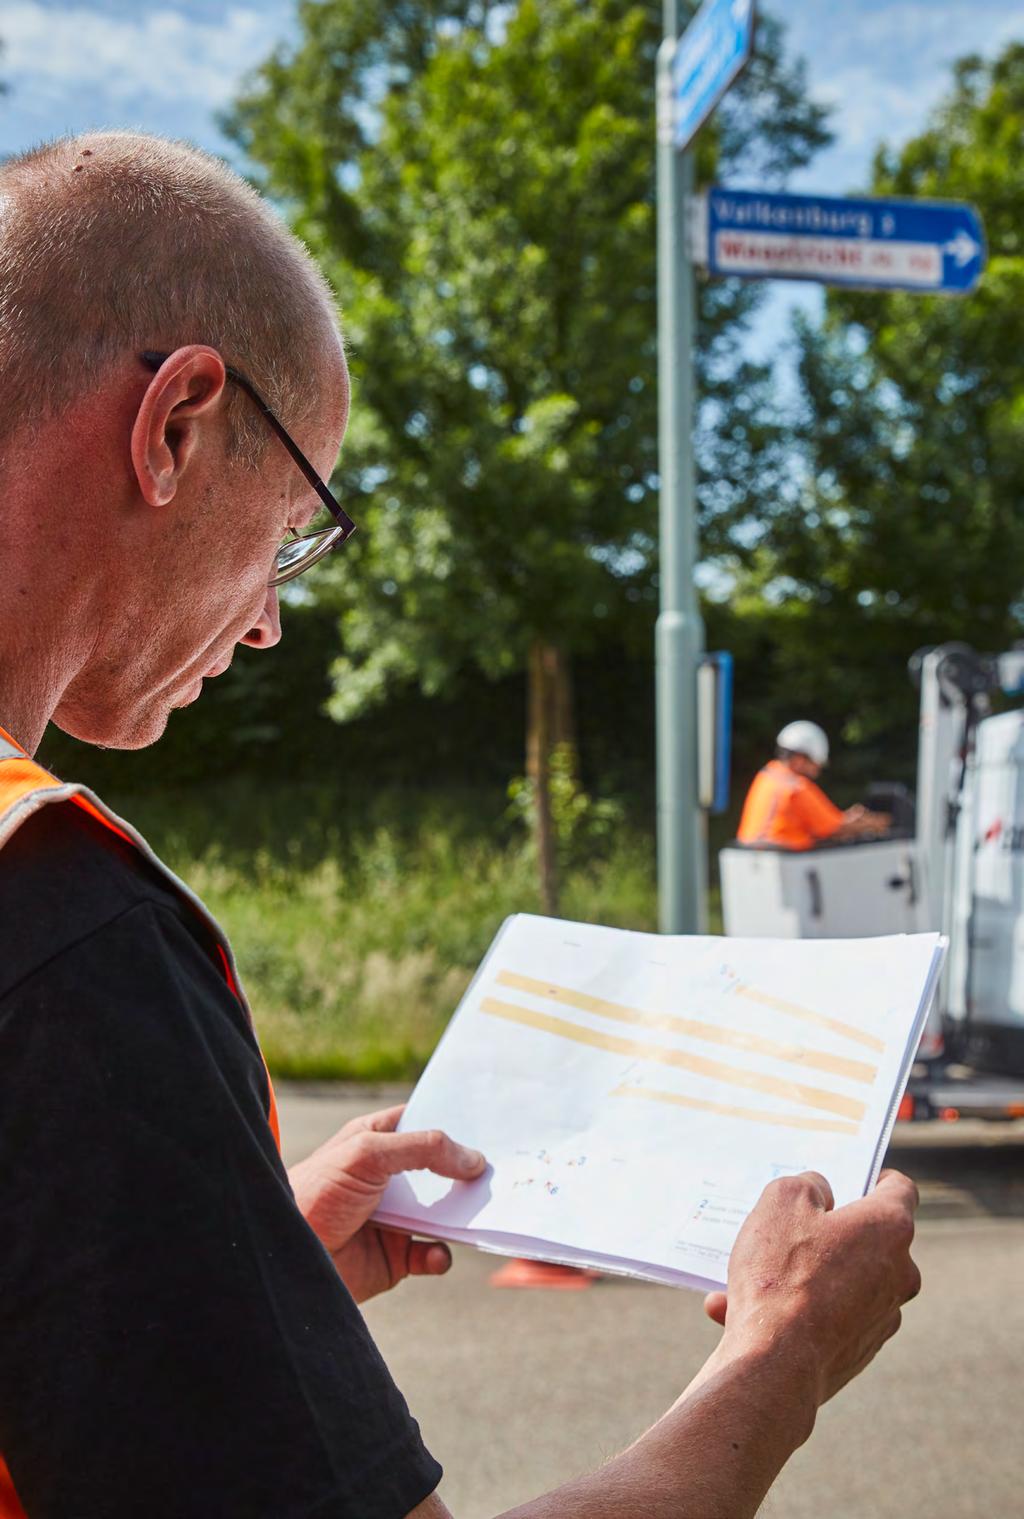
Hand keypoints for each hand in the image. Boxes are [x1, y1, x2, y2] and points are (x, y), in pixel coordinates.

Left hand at [289, 1105, 485, 1304]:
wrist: (286, 1258)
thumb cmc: (316, 1193)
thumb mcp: (368, 1153)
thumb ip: (423, 1149)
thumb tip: (474, 1159)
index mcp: (375, 1141)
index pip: (422, 1124)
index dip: (453, 1123)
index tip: (491, 1123)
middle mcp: (387, 1178)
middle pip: (440, 1170)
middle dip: (468, 1171)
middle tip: (503, 1171)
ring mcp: (393, 1218)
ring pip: (443, 1213)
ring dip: (464, 1214)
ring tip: (486, 1212)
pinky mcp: (394, 1257)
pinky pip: (432, 1255)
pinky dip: (441, 1255)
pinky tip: (435, 1253)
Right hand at [703, 1169, 919, 1408]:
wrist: (776, 1364)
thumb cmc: (782, 1273)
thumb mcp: (782, 1200)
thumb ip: (807, 1184)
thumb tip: (822, 1195)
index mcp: (889, 1228)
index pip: (899, 1190)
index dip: (874, 1178)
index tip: (851, 1179)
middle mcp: (899, 1273)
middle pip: (867, 1239)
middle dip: (826, 1232)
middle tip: (785, 1228)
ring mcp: (882, 1317)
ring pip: (838, 1281)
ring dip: (799, 1275)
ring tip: (741, 1278)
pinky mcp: (859, 1351)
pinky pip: (825, 1318)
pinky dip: (792, 1311)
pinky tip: (737, 1311)